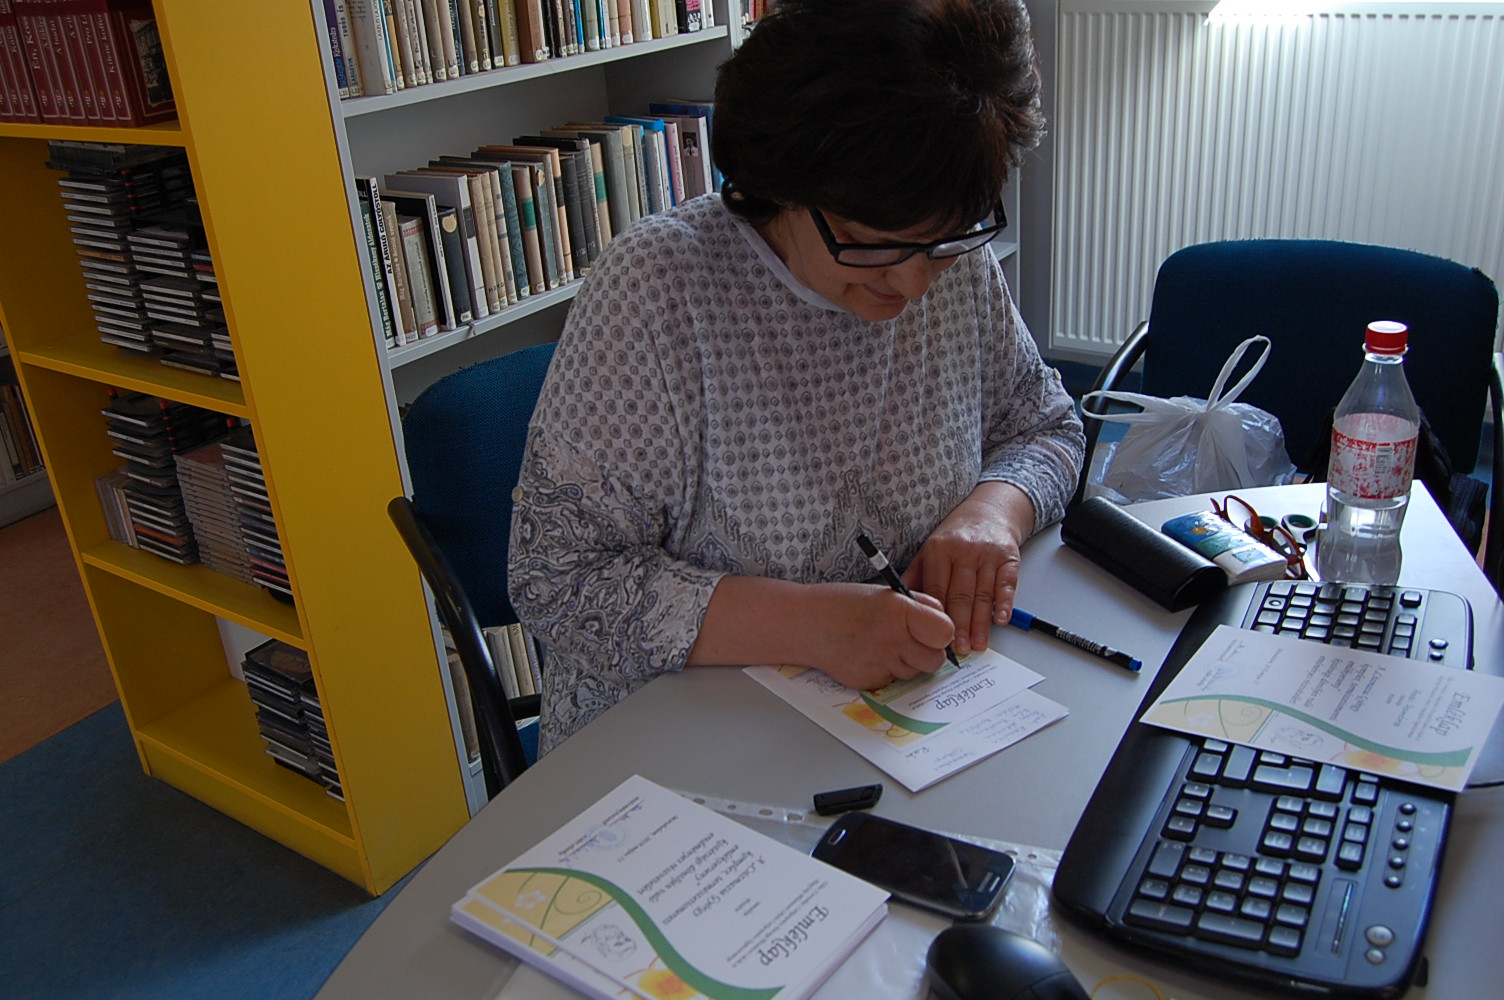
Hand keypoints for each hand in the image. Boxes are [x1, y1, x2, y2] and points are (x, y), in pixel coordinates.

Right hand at [688, 577, 953, 689]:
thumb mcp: (887, 593)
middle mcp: (891, 640)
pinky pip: (892, 681)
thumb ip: (920, 607)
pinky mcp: (868, 682)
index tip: (933, 629)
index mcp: (899, 611)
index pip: (944, 632)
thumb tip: (945, 626)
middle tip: (910, 639)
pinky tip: (868, 654)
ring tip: (883, 643)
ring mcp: (879, 664)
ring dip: (906, 661)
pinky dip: (886, 670)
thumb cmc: (847, 604)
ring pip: (914, 672)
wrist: (806, 623)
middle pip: (934, 660)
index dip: (942, 632)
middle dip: (927, 651)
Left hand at [903, 482, 1035, 655]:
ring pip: (983, 593)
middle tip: (959, 649)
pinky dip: (1005, 603)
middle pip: (961, 594)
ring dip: (981, 623)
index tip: (936, 638)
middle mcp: (963, 550)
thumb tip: (895, 603)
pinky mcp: (1009, 556)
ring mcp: (987, 553)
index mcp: (939, 550)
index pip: (937, 588)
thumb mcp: (929, 551)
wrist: (988, 512)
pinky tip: (1000, 620)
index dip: (937, 616)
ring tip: (978, 645)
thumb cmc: (955, 538)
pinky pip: (1007, 583)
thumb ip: (915, 576)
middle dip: (960, 625)